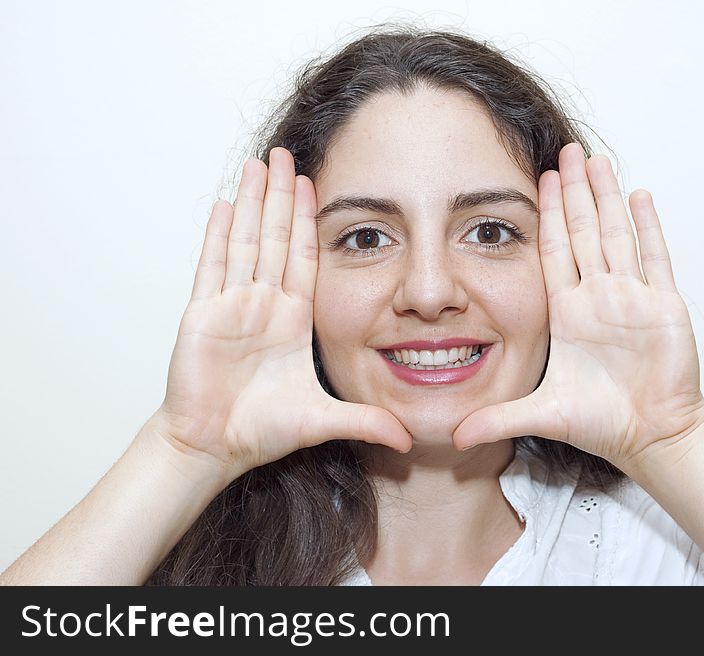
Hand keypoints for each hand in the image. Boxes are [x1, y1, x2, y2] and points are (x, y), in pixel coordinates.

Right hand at [157, 148, 411, 477]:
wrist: (214, 446)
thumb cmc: (260, 431)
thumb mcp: (324, 418)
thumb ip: (366, 422)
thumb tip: (409, 439)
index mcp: (292, 320)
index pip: (304, 258)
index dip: (309, 222)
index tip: (316, 186)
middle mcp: (263, 305)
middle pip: (275, 238)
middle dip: (282, 196)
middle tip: (287, 155)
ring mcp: (232, 305)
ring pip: (246, 241)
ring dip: (253, 202)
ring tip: (260, 164)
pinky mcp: (203, 314)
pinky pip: (212, 266)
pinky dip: (218, 235)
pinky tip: (224, 203)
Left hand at [452, 143, 703, 469]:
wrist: (649, 436)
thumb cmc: (601, 422)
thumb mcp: (540, 413)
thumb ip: (497, 419)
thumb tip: (453, 437)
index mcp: (568, 311)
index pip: (553, 251)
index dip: (546, 216)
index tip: (539, 180)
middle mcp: (598, 296)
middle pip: (582, 231)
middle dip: (575, 191)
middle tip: (568, 150)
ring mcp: (632, 297)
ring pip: (615, 234)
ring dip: (606, 197)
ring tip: (597, 159)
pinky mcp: (664, 306)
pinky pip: (654, 258)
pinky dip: (647, 227)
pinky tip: (638, 195)